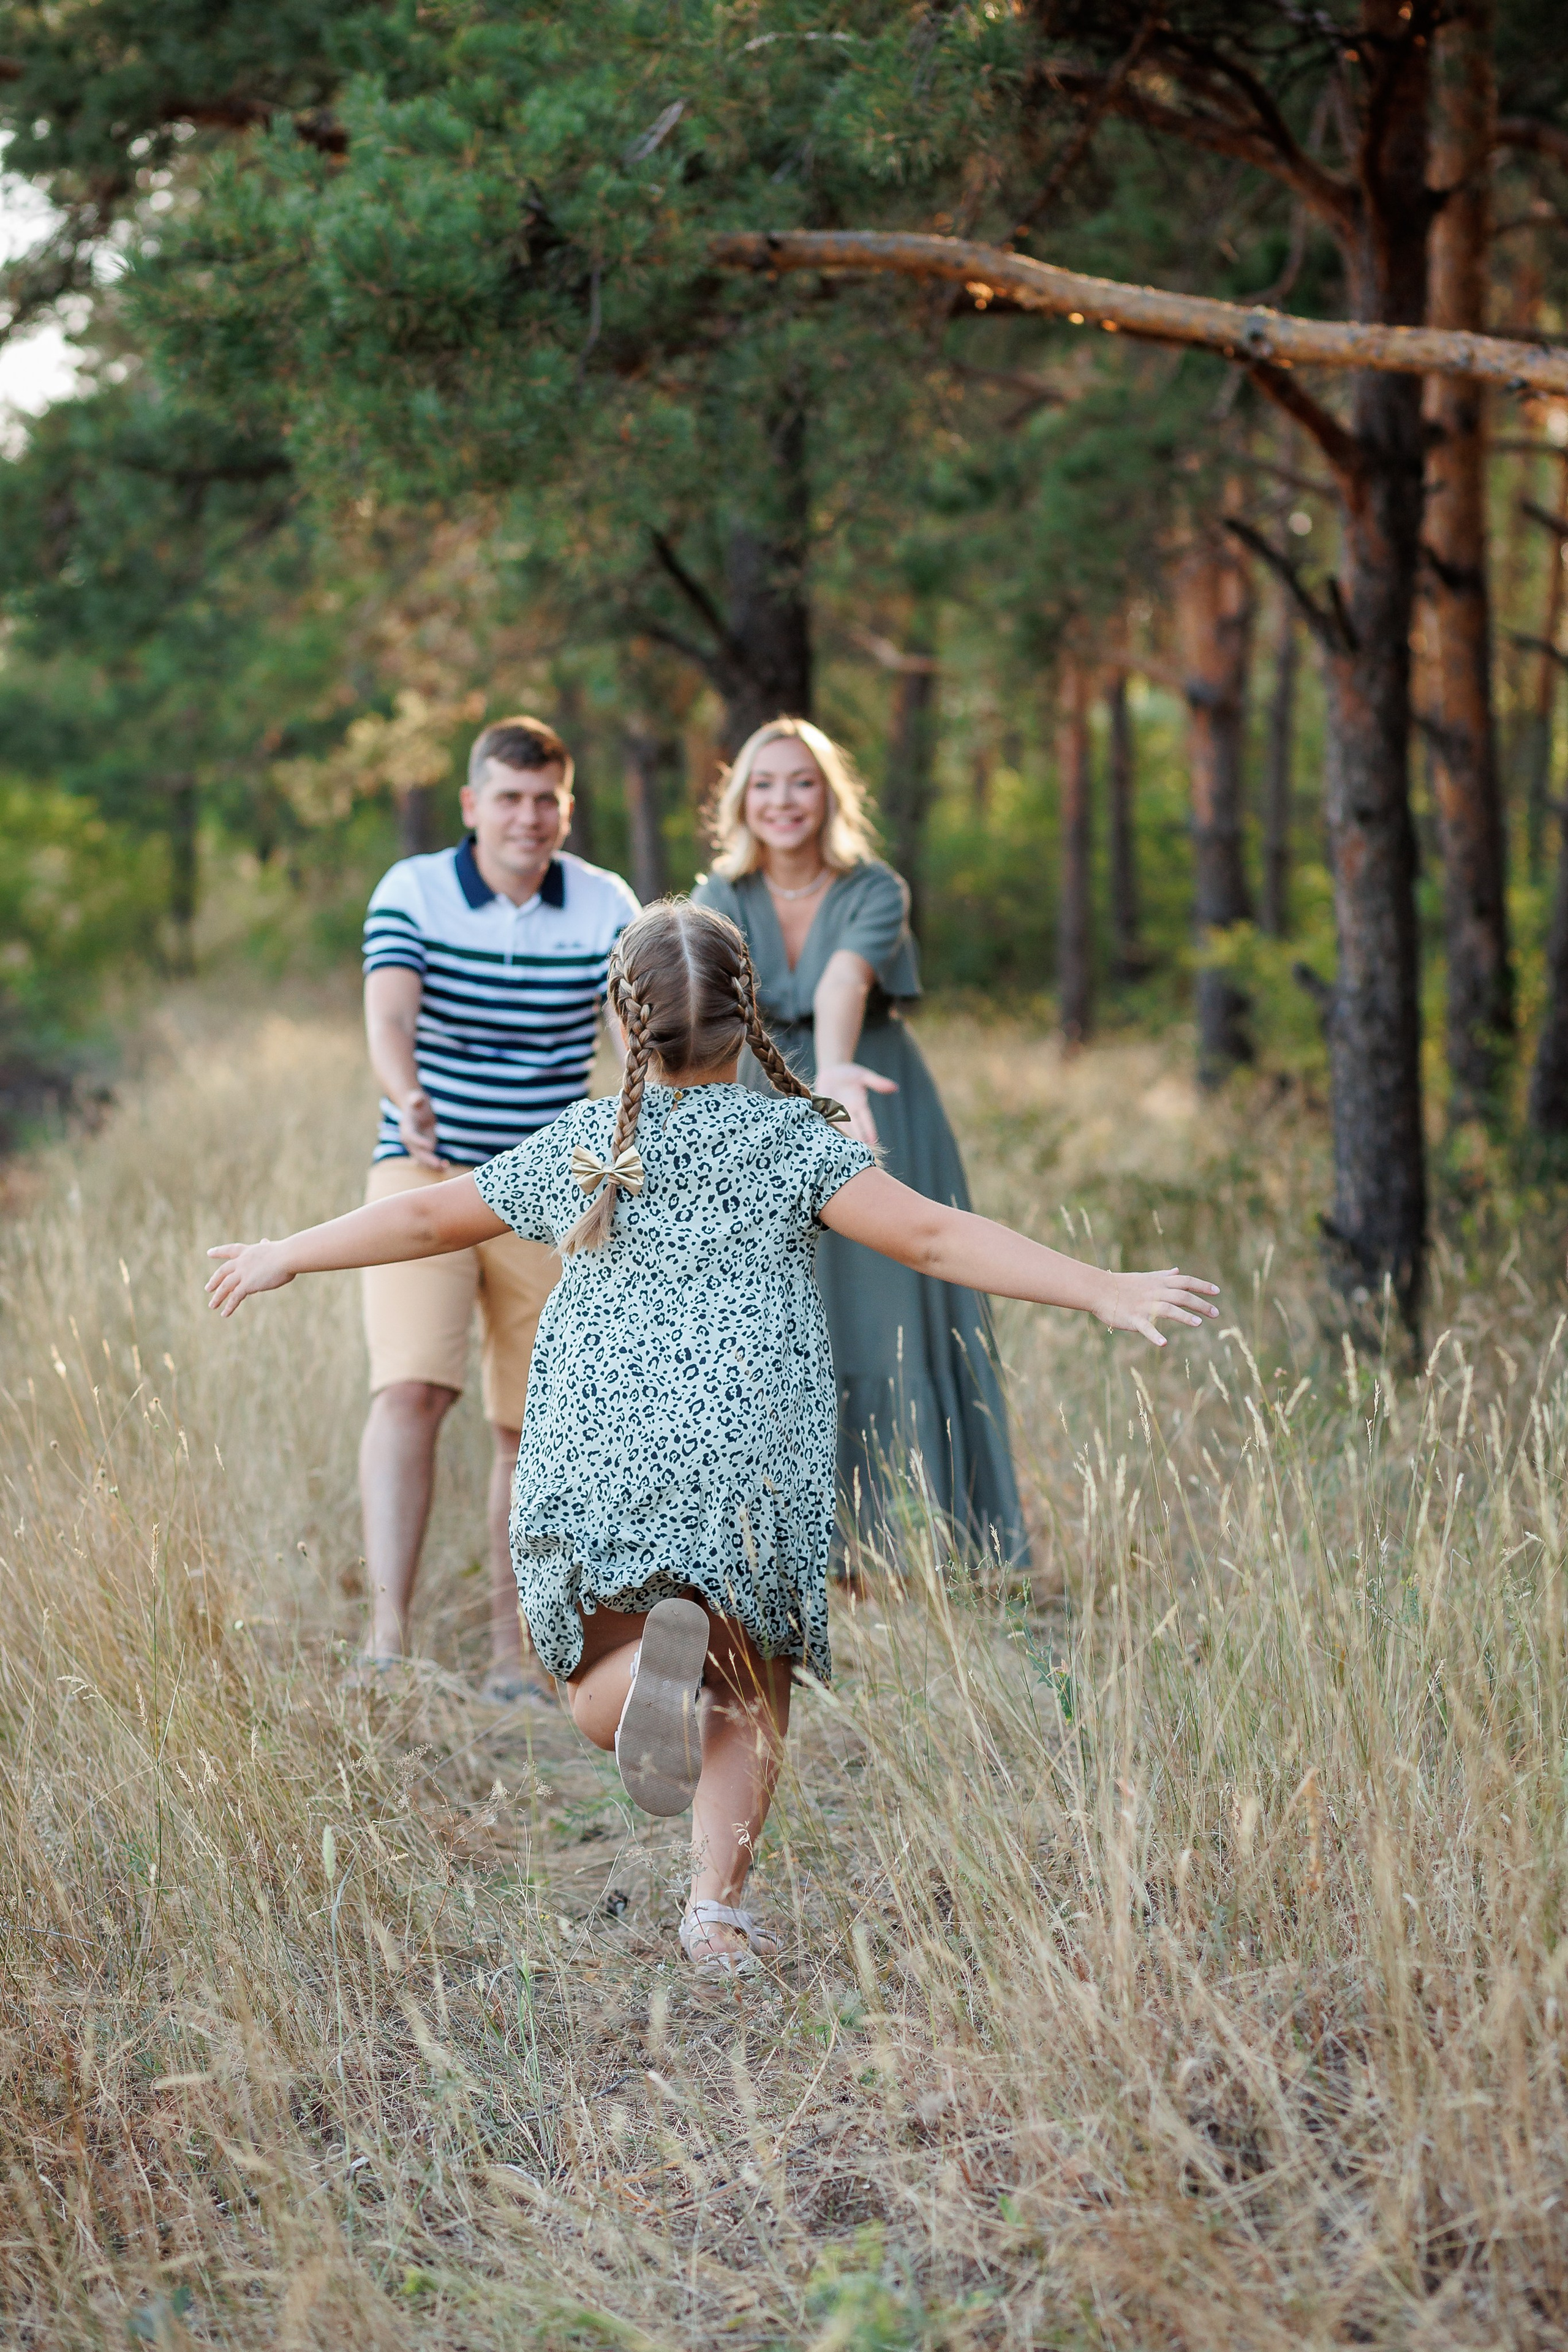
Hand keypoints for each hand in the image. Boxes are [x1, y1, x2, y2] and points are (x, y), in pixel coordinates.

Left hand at [205, 1240, 296, 1317]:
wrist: (288, 1256)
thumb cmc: (286, 1252)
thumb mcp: (272, 1247)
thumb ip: (266, 1246)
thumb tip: (264, 1241)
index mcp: (248, 1251)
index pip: (230, 1250)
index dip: (219, 1252)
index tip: (209, 1253)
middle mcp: (242, 1262)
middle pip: (223, 1272)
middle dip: (215, 1280)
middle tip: (208, 1288)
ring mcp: (243, 1273)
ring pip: (225, 1287)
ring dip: (218, 1297)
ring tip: (212, 1305)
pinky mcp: (247, 1284)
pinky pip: (235, 1297)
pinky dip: (229, 1306)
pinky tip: (224, 1314)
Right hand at [398, 1086, 442, 1168]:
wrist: (415, 1110)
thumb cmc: (417, 1103)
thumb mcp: (417, 1098)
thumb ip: (416, 1099)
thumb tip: (416, 1099)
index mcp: (406, 1127)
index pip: (411, 1136)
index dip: (420, 1142)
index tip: (431, 1146)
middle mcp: (409, 1140)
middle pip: (417, 1151)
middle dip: (427, 1158)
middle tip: (439, 1164)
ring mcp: (416, 1146)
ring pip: (422, 1159)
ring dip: (432, 1164)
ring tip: (445, 1167)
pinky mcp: (423, 1149)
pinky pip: (427, 1159)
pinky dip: (435, 1164)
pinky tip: (446, 1167)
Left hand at [814, 1060, 895, 1149]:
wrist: (831, 1070)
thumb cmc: (849, 1072)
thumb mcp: (864, 1076)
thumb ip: (877, 1082)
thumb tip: (896, 1087)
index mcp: (860, 1105)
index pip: (866, 1120)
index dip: (869, 1130)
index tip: (873, 1141)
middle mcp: (849, 1112)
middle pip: (855, 1128)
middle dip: (857, 1140)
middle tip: (860, 1153)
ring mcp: (836, 1112)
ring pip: (841, 1128)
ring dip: (843, 1139)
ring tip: (845, 1152)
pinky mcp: (824, 1110)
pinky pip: (826, 1121)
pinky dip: (828, 1130)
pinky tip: (827, 1140)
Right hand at [1091, 1266, 1219, 1346]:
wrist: (1098, 1289)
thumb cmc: (1122, 1284)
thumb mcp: (1145, 1277)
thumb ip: (1163, 1275)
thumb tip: (1178, 1271)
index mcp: (1158, 1283)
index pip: (1185, 1282)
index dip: (1202, 1286)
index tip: (1217, 1292)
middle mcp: (1155, 1293)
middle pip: (1182, 1296)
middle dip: (1200, 1304)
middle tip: (1216, 1313)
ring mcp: (1144, 1306)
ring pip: (1168, 1309)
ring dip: (1184, 1316)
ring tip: (1198, 1323)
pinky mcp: (1133, 1319)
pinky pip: (1146, 1328)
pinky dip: (1155, 1335)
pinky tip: (1164, 1343)